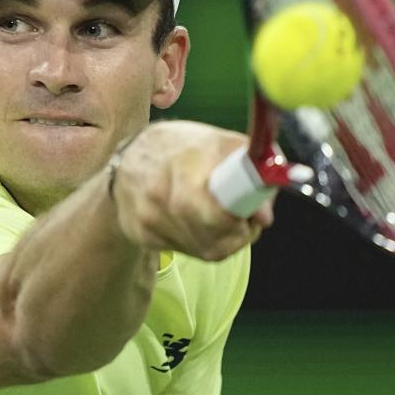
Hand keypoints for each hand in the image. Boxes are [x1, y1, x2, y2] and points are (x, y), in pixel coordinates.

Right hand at [111, 120, 273, 260]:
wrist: (130, 155)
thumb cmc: (184, 147)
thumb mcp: (222, 142)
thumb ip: (253, 171)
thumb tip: (263, 215)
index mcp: (184, 164)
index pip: (215, 215)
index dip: (239, 222)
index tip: (250, 215)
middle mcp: (158, 193)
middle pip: (211, 240)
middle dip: (236, 234)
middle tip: (242, 219)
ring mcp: (146, 217)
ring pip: (201, 251)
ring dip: (220, 240)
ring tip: (218, 216)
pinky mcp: (139, 234)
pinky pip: (184, 251)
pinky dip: (198, 241)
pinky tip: (194, 220)